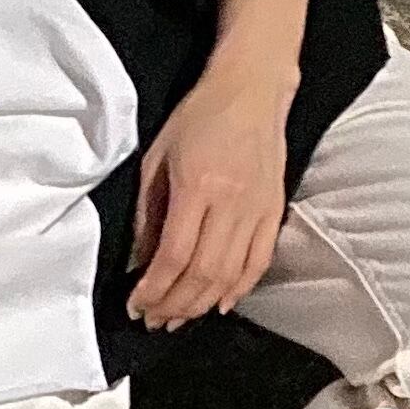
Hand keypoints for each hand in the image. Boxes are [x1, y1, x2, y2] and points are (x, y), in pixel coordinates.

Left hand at [127, 60, 293, 328]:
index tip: (136, 304)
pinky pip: (258, 261)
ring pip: (230, 275)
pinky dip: (240, 289)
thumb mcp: (157, 157)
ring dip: (202, 304)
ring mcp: (257, 209)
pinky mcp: (274, 210)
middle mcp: (231, 203)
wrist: (251, 89)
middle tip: (154, 320)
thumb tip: (138, 261)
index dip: (153, 288)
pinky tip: (221, 304)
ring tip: (179, 318)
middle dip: (174, 305)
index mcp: (197, 186)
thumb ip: (148, 213)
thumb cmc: (198, 116)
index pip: (174, 255)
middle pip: (203, 273)